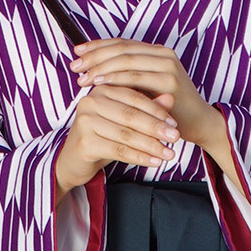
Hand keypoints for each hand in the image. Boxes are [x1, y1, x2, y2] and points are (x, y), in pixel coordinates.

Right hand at [54, 62, 177, 201]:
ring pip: (126, 134)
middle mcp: (90, 101)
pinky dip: (139, 157)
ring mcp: (85, 121)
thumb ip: (146, 107)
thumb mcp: (125, 120)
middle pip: (131, 115)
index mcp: (101, 88)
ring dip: (151, 145)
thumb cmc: (103, 135)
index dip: (156, 110)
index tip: (175, 123)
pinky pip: (118, 150)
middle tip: (175, 138)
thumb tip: (171, 97)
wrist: (75, 160)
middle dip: (156, 128)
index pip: (134, 96)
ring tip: (169, 154)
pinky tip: (154, 162)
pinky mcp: (85, 142)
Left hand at [70, 40, 235, 182]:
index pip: (121, 43)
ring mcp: (167, 65)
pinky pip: (136, 76)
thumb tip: (92, 68)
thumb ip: (126, 76)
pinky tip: (99, 82)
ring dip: (101, 66)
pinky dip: (115, 78)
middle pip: (121, 48)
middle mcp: (163, 53)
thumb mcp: (144, 88)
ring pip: (126, 59)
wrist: (197, 124)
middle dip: (95, 56)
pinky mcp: (169, 80)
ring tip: (83, 76)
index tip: (77, 52)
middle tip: (75, 65)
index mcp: (156, 51)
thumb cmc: (167, 108)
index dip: (98, 46)